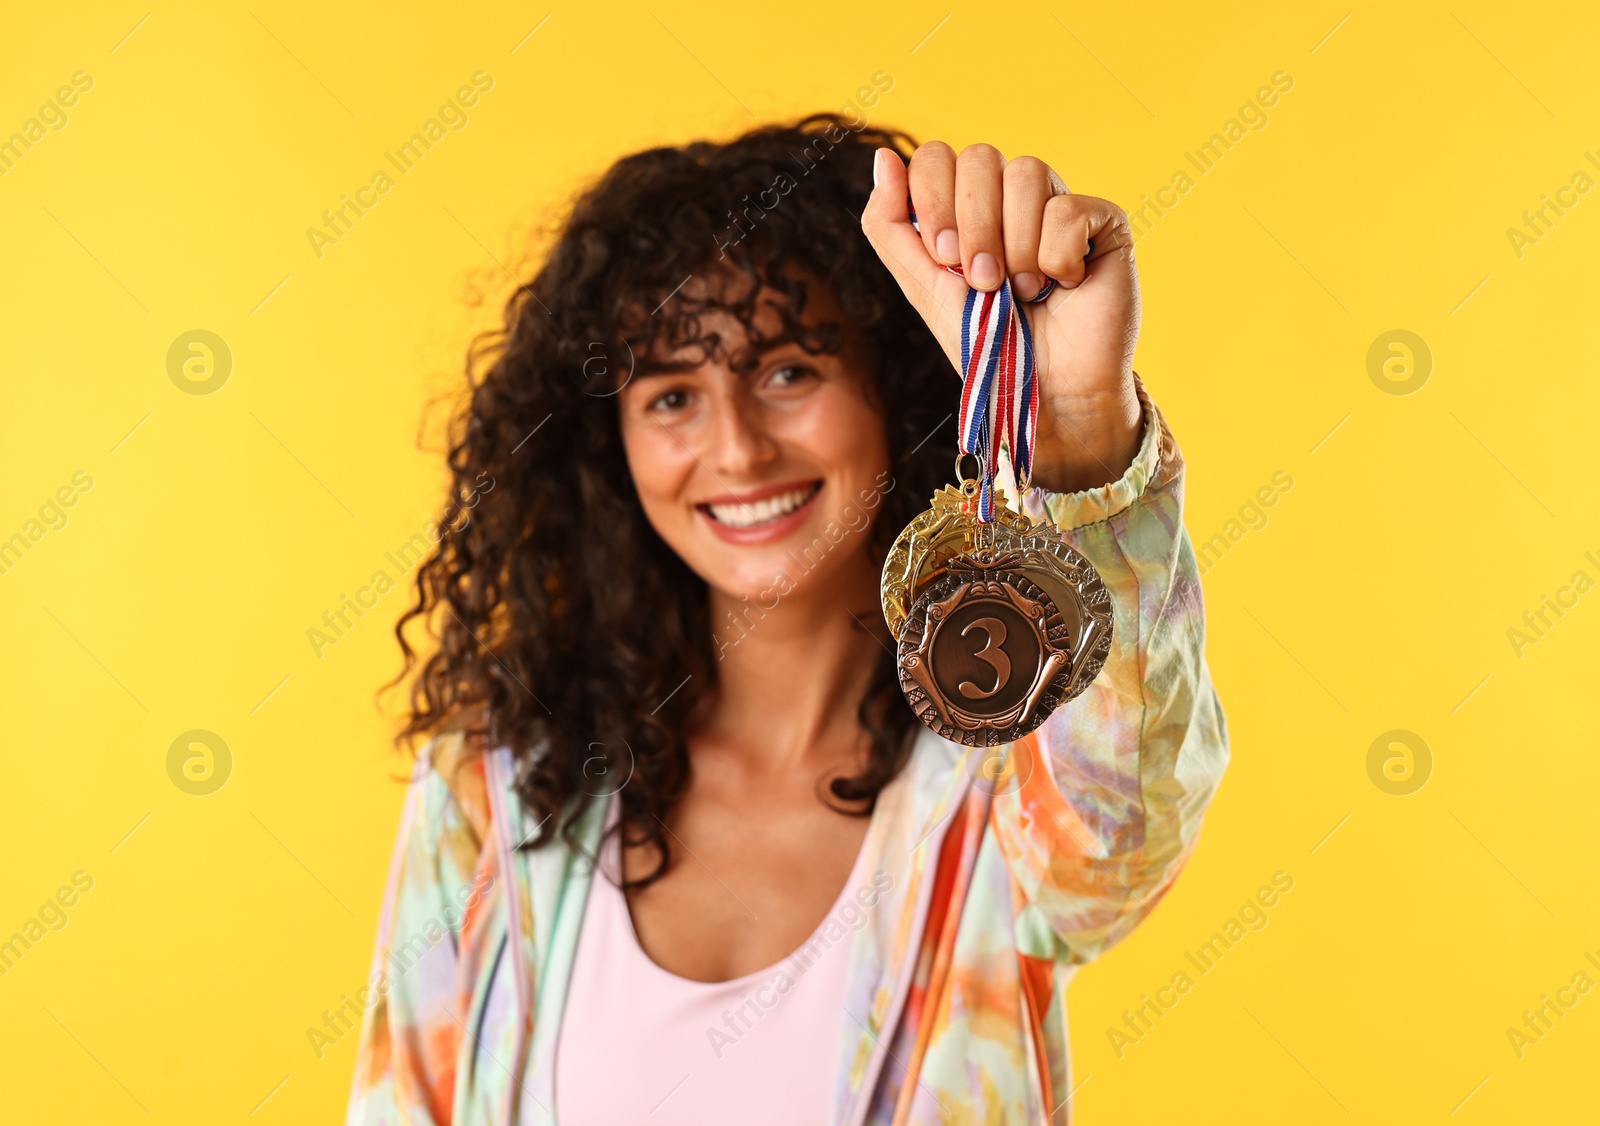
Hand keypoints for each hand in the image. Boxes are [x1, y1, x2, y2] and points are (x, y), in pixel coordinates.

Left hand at [861, 143, 1142, 493]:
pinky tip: (1065, 286)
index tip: (943, 257)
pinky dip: (1056, 260)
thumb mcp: (922, 285)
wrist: (1045, 391)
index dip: (933, 199)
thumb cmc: (987, 343)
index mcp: (967, 206)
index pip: (937, 156)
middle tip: (984, 281)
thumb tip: (883, 157)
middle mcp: (1012, 196)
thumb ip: (890, 225)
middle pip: (979, 156)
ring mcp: (1059, 202)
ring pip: (1026, 173)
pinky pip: (1068, 208)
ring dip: (1015, 248)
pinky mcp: (1103, 219)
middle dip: (974, 228)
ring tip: (1023, 292)